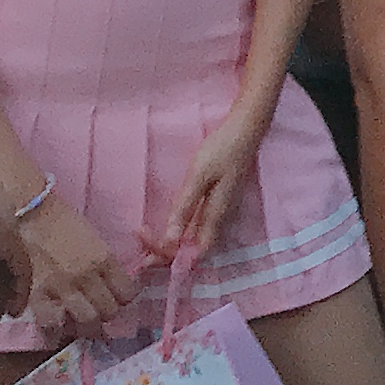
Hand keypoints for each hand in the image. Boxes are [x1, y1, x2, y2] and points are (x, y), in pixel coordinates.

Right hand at [14, 195, 139, 345]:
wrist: (30, 214)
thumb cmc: (62, 222)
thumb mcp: (93, 239)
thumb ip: (104, 263)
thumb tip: (113, 284)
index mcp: (104, 259)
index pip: (127, 293)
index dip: (123, 299)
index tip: (117, 298)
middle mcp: (87, 277)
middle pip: (109, 311)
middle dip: (106, 314)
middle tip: (98, 310)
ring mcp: (63, 288)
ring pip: (87, 321)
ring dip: (86, 324)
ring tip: (80, 320)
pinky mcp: (37, 294)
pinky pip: (52, 323)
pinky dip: (56, 328)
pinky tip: (57, 324)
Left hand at [148, 107, 269, 269]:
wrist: (245, 130)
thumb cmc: (222, 150)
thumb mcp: (199, 176)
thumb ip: (185, 207)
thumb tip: (170, 242)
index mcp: (216, 217)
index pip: (190, 254)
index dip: (166, 254)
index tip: (144, 237)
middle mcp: (219, 222)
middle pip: (192, 252)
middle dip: (164, 252)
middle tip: (139, 240)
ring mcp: (219, 214)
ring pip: (194, 241)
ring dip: (170, 243)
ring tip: (147, 237)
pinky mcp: (216, 205)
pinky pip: (196, 229)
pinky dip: (178, 232)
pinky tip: (167, 224)